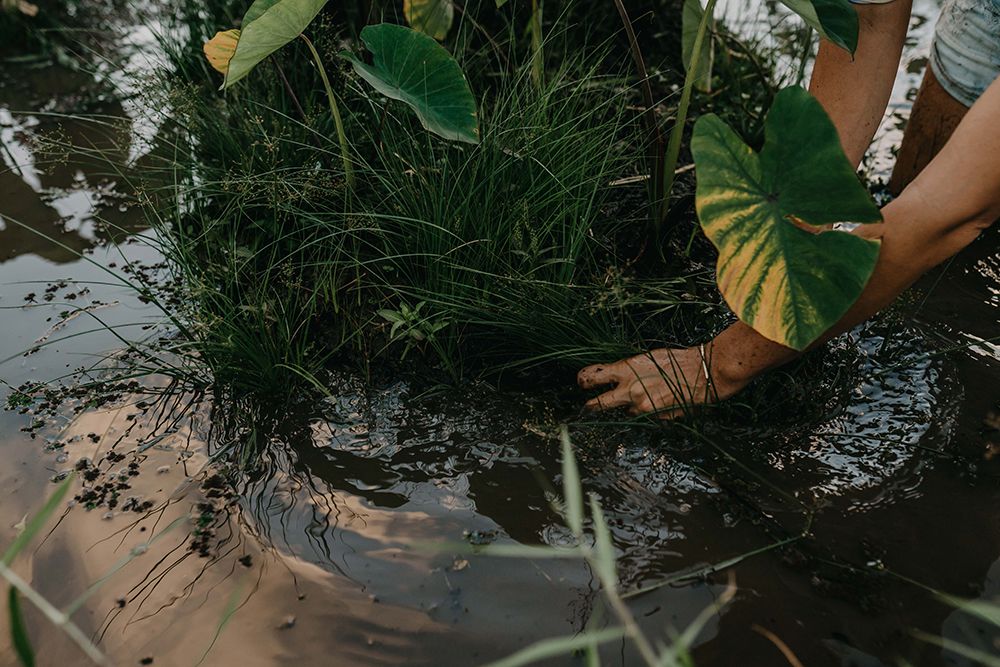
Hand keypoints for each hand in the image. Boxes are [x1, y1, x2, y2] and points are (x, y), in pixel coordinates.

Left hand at [577, 344, 747, 418]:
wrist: (704, 372)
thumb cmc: (677, 361)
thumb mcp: (646, 359)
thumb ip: (629, 372)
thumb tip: (617, 382)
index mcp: (625, 370)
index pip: (593, 377)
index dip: (584, 381)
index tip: (581, 382)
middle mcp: (630, 390)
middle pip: (599, 404)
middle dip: (591, 407)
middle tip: (584, 409)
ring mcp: (641, 406)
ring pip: (627, 410)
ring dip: (632, 405)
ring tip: (651, 393)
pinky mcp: (655, 416)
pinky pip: (645, 414)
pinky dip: (650, 409)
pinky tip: (665, 398)